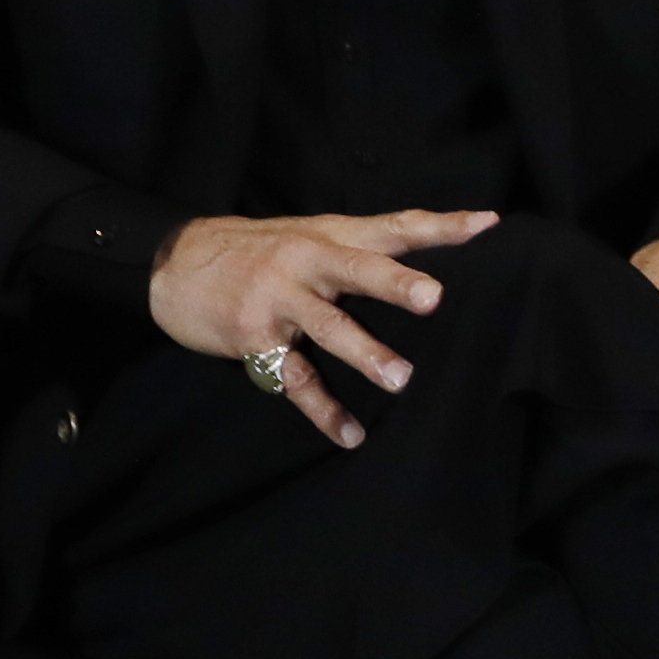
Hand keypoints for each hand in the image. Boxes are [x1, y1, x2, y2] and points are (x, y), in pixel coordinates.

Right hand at [149, 208, 497, 448]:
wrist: (171, 261)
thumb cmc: (257, 249)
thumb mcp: (310, 233)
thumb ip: (362, 245)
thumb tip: (428, 259)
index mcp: (331, 236)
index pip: (395, 226)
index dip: (441, 225)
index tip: (487, 224)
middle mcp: (308, 262)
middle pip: (358, 270)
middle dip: (395, 283)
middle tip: (433, 298)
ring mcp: (280, 300)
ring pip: (328, 327)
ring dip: (365, 354)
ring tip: (400, 380)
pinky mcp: (255, 338)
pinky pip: (294, 379)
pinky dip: (323, 410)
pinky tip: (350, 435)